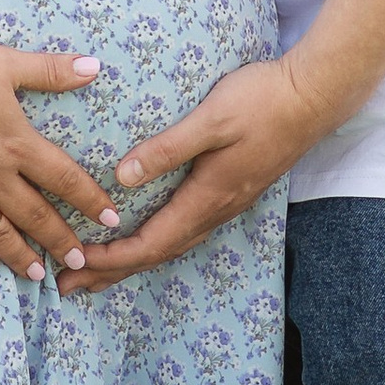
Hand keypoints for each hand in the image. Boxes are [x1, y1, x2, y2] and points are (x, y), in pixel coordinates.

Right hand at [0, 45, 123, 283]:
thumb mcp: (1, 64)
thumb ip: (49, 70)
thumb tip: (95, 67)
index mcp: (18, 145)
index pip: (66, 180)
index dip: (91, 201)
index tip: (110, 219)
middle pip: (39, 217)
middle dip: (62, 241)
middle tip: (80, 261)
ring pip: (3, 236)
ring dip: (24, 257)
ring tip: (40, 274)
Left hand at [61, 53, 329, 291]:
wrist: (315, 97)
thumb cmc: (262, 101)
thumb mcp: (211, 119)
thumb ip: (167, 148)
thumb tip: (121, 177)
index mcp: (207, 197)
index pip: (151, 243)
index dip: (111, 259)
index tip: (75, 265)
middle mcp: (217, 210)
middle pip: (157, 254)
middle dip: (112, 271)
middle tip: (70, 286)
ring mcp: (227, 203)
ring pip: (173, 245)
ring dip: (133, 262)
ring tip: (99, 272)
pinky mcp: (233, 192)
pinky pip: (187, 231)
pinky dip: (156, 244)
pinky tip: (147, 239)